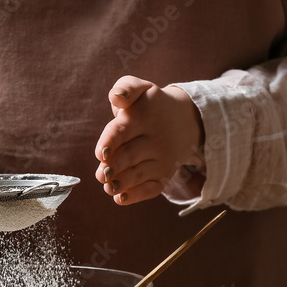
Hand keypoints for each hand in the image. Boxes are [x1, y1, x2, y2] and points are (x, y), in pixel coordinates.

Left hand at [95, 75, 204, 204]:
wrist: (186, 120)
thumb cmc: (151, 105)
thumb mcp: (141, 88)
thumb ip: (126, 88)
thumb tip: (116, 98)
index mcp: (143, 117)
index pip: (123, 131)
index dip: (110, 142)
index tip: (101, 153)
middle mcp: (154, 140)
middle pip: (129, 156)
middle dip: (113, 167)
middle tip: (102, 174)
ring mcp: (161, 160)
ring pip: (138, 174)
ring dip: (121, 183)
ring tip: (108, 186)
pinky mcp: (164, 175)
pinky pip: (151, 188)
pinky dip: (136, 195)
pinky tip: (120, 199)